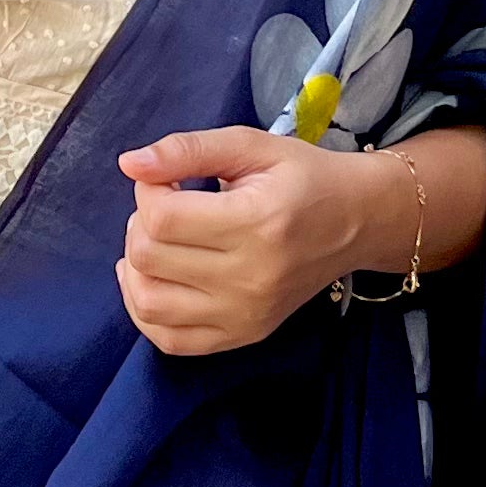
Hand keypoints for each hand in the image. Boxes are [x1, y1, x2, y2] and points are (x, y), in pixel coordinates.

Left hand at [114, 125, 485, 355]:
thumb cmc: (303, 177)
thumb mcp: (251, 146)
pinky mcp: (243, 336)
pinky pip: (169, 340)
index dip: (147, 191)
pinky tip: (156, 280)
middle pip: (148, 257)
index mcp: (257, 222)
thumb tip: (129, 163)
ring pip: (148, 303)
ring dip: (136, 268)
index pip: (161, 218)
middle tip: (168, 208)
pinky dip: (147, 311)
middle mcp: (252, 277)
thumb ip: (188, 149)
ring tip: (159, 244)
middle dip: (140, 224)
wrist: (357, 222)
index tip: (168, 182)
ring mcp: (246, 315)